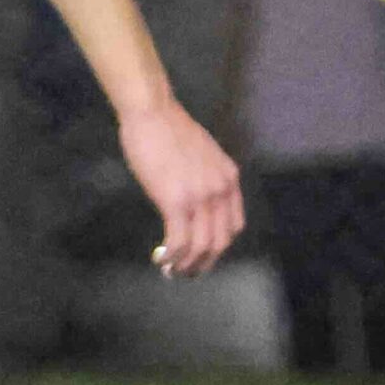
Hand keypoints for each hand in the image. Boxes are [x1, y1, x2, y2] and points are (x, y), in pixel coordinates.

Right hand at [120, 100, 242, 277]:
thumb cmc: (168, 127)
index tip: (201, 254)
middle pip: (219, 242)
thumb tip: (193, 196)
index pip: (233, 226)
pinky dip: (171, 256)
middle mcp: (220, 192)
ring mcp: (199, 198)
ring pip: (200, 246)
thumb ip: (205, 177)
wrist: (152, 112)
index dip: (218, 246)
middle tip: (187, 272)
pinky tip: (161, 259)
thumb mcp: (202, 153)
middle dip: (204, 263)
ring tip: (172, 272)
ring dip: (187, 265)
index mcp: (229, 180)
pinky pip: (178, 240)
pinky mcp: (175, 201)